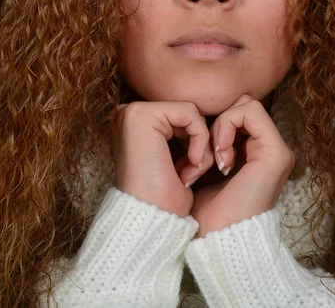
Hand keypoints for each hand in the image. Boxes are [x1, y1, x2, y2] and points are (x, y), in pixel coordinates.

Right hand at [109, 101, 214, 217]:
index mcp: (133, 124)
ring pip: (191, 113)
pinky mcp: (143, 116)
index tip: (192, 171)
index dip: (195, 142)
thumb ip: (182, 134)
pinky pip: (191, 115)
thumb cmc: (166, 200)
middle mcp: (128, 114)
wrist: (154, 221)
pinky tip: (192, 165)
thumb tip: (206, 116)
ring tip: (191, 172)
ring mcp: (133, 113)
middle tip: (192, 174)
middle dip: (199, 143)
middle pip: (186, 113)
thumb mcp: (176, 159)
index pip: (180, 117)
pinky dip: (200, 139)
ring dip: (201, 145)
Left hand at [190, 94, 294, 237]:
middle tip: (205, 153)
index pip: (237, 113)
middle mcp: (270, 150)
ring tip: (213, 157)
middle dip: (218, 122)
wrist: (215, 240)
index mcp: (256, 154)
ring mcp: (276, 150)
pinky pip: (250, 112)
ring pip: (246, 105)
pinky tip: (220, 155)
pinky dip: (227, 126)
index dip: (214, 123)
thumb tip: (194, 118)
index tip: (199, 153)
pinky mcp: (276, 153)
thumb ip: (209, 145)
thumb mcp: (203, 170)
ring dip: (221, 125)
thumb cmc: (204, 212)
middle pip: (242, 105)